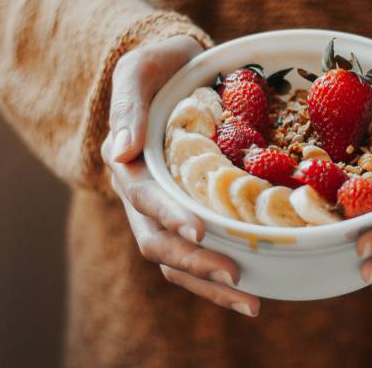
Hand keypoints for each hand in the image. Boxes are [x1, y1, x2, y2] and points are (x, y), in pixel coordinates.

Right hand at [101, 35, 260, 316]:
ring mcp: (165, 208)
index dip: (170, 216)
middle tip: (238, 280)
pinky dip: (219, 273)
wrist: (173, 68)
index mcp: (128, 164)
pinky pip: (199, 250)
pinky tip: (252, 287)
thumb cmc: (157, 66)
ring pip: (177, 259)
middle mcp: (143, 195)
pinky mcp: (189, 212)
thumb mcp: (137, 70)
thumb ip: (127, 106)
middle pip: (159, 242)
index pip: (144, 199)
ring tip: (252, 304)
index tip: (200, 232)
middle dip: (196, 265)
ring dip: (210, 284)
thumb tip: (119, 151)